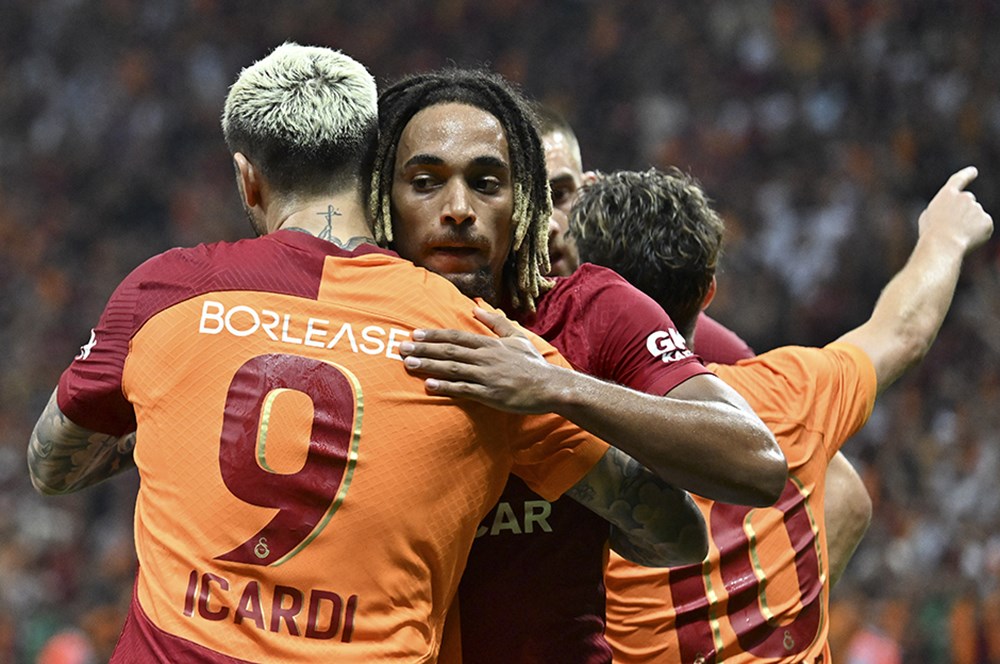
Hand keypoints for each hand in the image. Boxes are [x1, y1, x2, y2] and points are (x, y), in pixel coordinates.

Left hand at [399, 308, 564, 413]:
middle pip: (449, 351)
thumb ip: (496, 323)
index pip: (456, 337)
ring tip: (408, 364)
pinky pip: (463, 390)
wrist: (550, 387)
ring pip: (452, 368)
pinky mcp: (490, 394)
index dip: (434, 335)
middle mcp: (485, 358)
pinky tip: (429, 385)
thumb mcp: (517, 337)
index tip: (415, 334)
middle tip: (401, 348)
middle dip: (424, 349)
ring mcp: (487, 376)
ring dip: (429, 365)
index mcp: (490, 344)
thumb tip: (477, 308)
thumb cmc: (532, 364)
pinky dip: (446, 387)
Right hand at [919, 166, 992, 253]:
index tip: (973, 171)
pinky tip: (967, 239)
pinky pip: (983, 226)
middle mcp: (965, 197)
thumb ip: (940, 209)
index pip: (959, 179)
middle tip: (953, 227)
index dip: (967, 174)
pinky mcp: (987, 221)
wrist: (944, 245)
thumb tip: (948, 212)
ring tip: (957, 236)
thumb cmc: (931, 234)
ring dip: (969, 224)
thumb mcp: (927, 217)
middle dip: (963, 211)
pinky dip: (978, 233)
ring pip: (975, 216)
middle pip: (968, 202)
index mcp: (947, 194)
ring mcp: (977, 208)